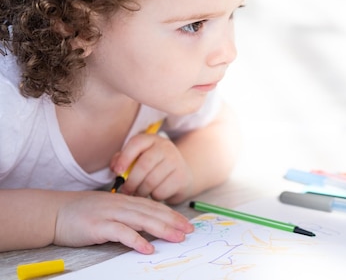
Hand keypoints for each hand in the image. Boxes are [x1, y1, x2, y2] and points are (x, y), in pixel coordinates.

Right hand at [54, 191, 192, 253]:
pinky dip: (136, 240)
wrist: (54, 212)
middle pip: (152, 213)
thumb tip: (147, 225)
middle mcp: (120, 205)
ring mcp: (110, 214)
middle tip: (189, 231)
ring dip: (161, 230)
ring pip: (141, 220)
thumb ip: (127, 214)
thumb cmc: (81, 213)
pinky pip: (121, 233)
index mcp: (125, 201)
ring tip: (176, 237)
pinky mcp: (98, 226)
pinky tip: (147, 248)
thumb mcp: (109, 209)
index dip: (172, 214)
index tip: (186, 223)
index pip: (153, 206)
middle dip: (173, 222)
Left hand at [110, 132, 193, 203]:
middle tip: (126, 190)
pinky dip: (153, 196)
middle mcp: (165, 147)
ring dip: (141, 191)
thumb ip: (122, 159)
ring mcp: (176, 161)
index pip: (137, 143)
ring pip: (151, 181)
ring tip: (140, 192)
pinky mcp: (181, 177)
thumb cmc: (153, 167)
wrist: (181, 174)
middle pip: (143, 165)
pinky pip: (161, 191)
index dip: (124, 158)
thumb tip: (115, 168)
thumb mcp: (138, 158)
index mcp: (151, 140)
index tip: (117, 172)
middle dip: (131, 182)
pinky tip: (154, 193)